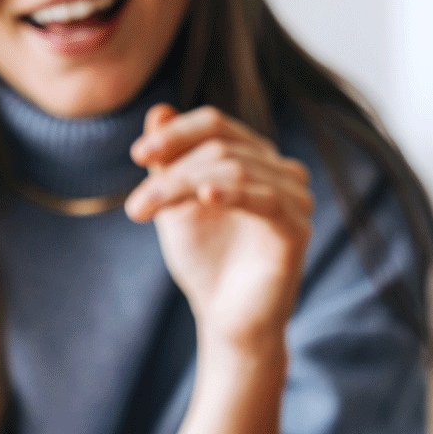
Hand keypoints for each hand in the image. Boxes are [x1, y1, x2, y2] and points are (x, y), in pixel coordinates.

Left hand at [126, 105, 312, 355]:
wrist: (227, 322)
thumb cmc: (206, 264)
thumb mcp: (178, 207)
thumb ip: (170, 162)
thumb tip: (159, 111)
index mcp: (256, 160)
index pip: (218, 125)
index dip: (176, 134)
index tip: (137, 155)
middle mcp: (282, 172)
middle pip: (222, 147)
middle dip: (172, 172)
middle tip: (135, 205)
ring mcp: (294, 199)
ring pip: (236, 169)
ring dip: (185, 185)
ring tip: (149, 210)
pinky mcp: (297, 230)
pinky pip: (264, 198)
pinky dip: (233, 193)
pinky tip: (205, 197)